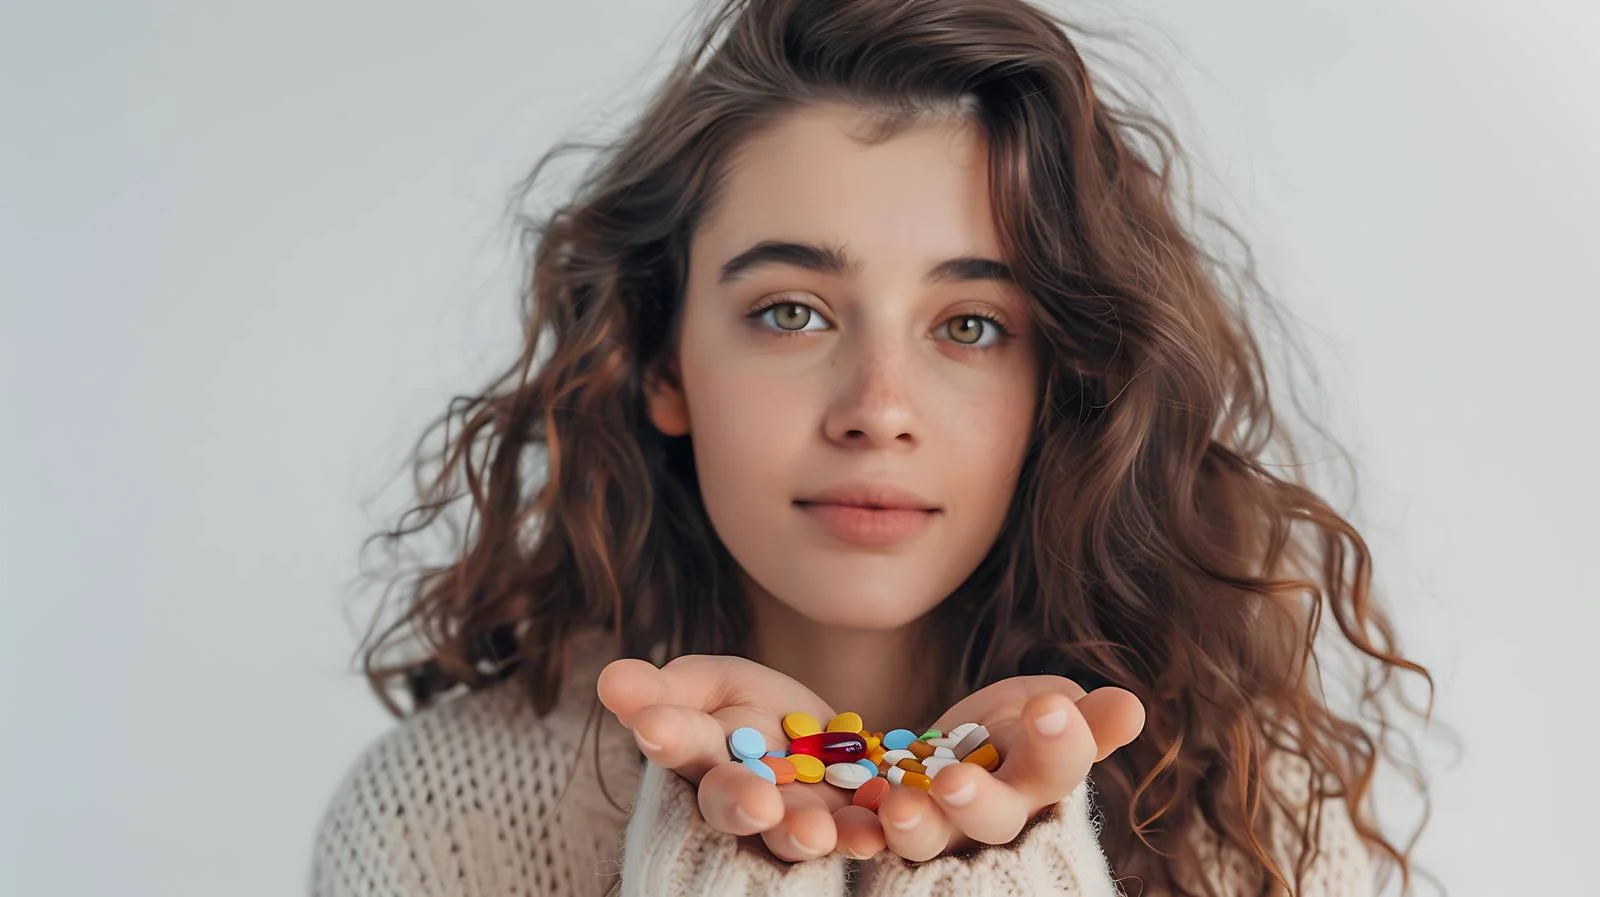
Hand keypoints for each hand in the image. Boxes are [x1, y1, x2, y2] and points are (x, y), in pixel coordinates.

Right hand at [596, 655, 889, 862]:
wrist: (823, 747)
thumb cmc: (750, 713)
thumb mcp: (712, 684)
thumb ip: (667, 689)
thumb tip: (610, 680)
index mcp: (700, 754)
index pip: (680, 742)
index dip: (667, 734)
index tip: (654, 725)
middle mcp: (740, 800)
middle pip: (730, 805)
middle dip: (740, 802)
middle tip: (755, 803)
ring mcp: (791, 823)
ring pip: (789, 833)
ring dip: (801, 833)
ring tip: (815, 832)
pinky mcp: (844, 832)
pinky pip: (853, 838)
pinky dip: (864, 837)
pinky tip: (874, 835)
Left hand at [836, 676, 1144, 862]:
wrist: (957, 753)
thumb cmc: (1016, 729)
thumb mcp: (1050, 708)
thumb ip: (1088, 718)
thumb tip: (1130, 707)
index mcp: (1043, 777)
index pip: (1061, 765)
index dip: (1061, 742)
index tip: (1049, 708)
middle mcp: (996, 816)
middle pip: (994, 819)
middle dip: (978, 801)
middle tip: (956, 782)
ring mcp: (941, 829)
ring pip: (930, 838)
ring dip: (914, 826)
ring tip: (896, 804)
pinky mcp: (888, 829)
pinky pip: (871, 836)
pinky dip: (860, 833)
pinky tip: (852, 821)